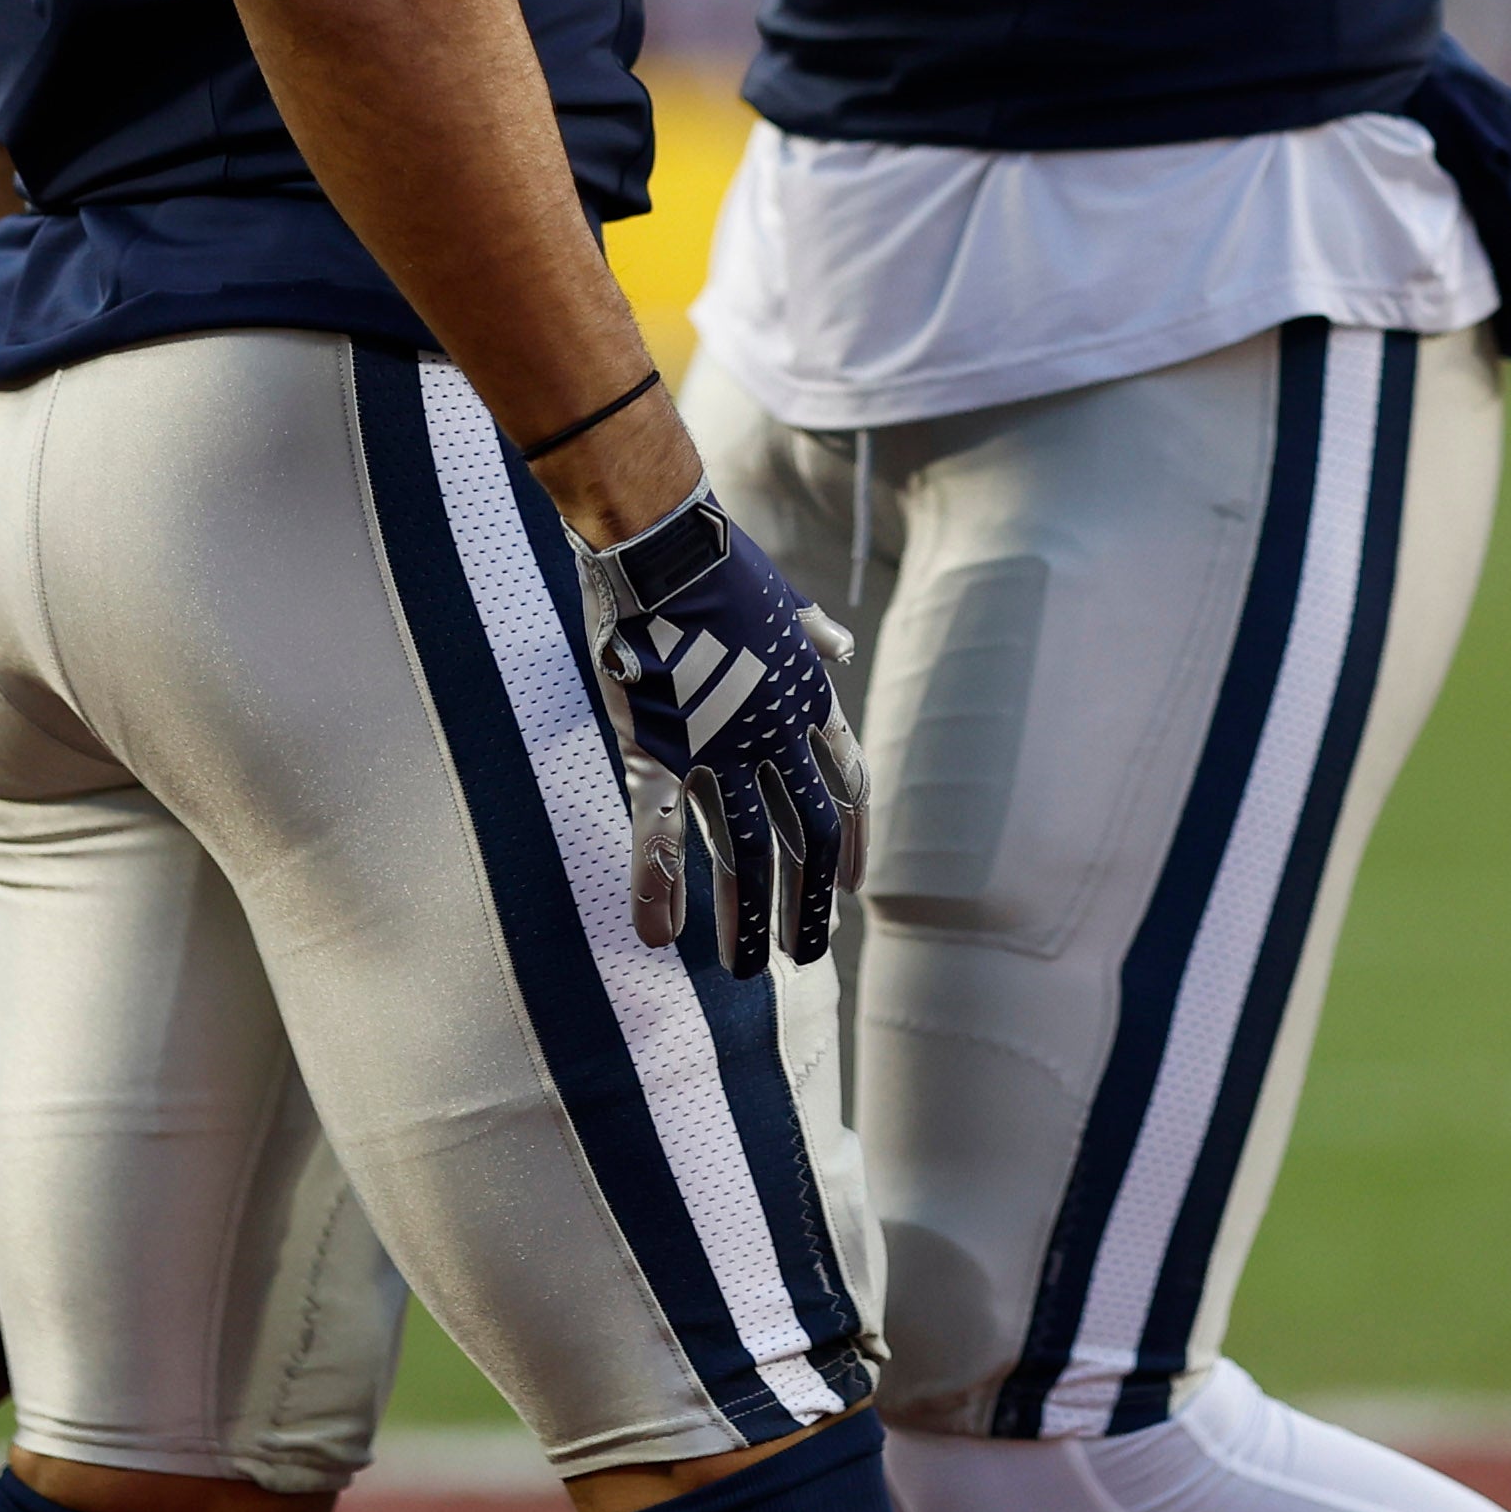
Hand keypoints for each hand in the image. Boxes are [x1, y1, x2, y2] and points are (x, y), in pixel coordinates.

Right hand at [581, 488, 866, 976]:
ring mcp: (717, 746)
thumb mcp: (783, 601)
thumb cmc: (717, 565)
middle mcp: (773, 734)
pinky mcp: (656, 747)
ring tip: (748, 969)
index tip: (853, 889)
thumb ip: (812, 634)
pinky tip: (658, 935)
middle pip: (804, 835)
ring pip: (741, 850)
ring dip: (747, 915)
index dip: (853, 842)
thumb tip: (837, 643)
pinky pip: (657, 831)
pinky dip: (657, 885)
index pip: (849, 788)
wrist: (658, 541)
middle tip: (806, 954)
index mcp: (808, 702)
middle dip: (809, 900)